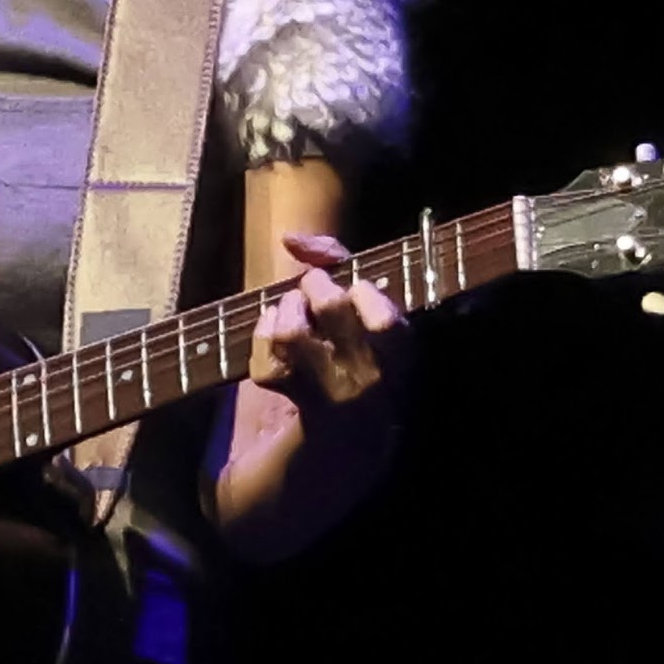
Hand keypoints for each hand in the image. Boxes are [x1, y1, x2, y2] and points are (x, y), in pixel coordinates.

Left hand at [250, 232, 409, 432]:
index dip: (364, 293)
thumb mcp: (372, 304)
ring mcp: (325, 391)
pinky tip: (276, 330)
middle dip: (316, 283)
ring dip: (288, 307)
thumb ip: (339, 258)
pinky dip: (263, 329)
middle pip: (330, 306)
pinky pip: (264, 351)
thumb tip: (289, 239)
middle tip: (315, 288)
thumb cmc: (364, 345)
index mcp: (399, 354)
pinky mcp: (288, 392)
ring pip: (291, 331)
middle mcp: (365, 377)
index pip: (384, 320)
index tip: (358, 291)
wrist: (351, 424)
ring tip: (296, 309)